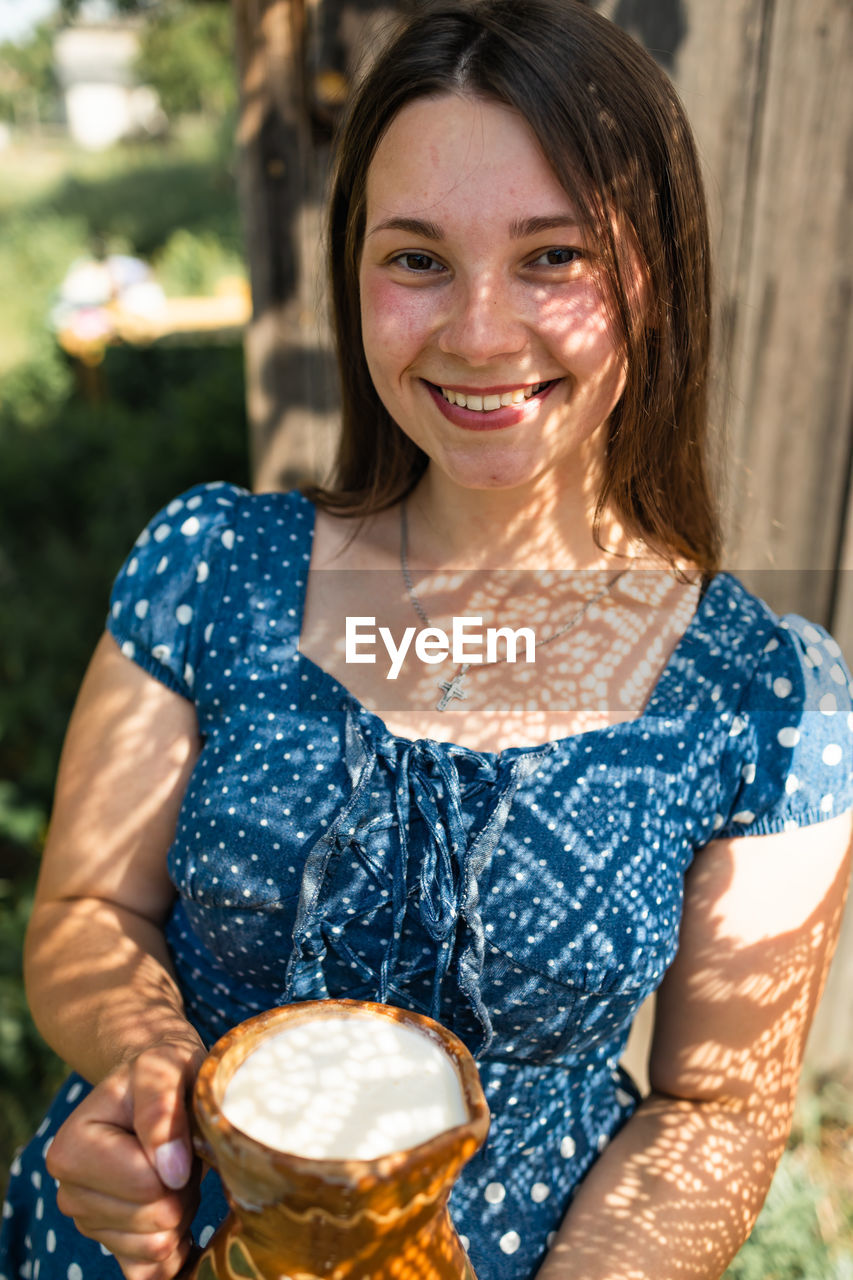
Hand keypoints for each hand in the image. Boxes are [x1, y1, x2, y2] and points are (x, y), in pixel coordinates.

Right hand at [47, 1036, 206, 1279]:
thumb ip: (162, 1110)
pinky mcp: (112, 1246)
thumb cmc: (161, 1072)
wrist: (157, 1086)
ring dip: (182, 1210)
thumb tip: (169, 1171)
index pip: (146, 1184)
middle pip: (154, 1220)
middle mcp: (70, 1192)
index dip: (178, 1161)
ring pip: (157, 1246)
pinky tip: (178, 1210)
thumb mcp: (165, 1068)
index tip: (176, 1131)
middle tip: (180, 1152)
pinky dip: (175, 1247)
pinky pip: (151, 1272)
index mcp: (71, 1149)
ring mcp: (89, 1224)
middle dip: (182, 1188)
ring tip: (174, 1170)